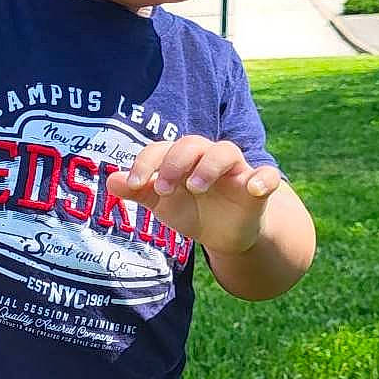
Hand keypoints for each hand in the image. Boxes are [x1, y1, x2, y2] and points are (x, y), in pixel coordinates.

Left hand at [107, 135, 281, 255]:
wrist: (224, 234)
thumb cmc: (191, 210)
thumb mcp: (162, 204)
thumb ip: (139, 191)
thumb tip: (110, 179)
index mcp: (181, 159)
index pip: (162, 149)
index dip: (146, 163)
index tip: (135, 184)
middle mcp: (207, 158)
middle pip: (193, 143)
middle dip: (175, 163)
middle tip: (164, 190)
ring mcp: (235, 170)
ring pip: (226, 151)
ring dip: (209, 166)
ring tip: (196, 187)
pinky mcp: (258, 187)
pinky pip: (268, 175)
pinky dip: (264, 178)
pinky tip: (255, 187)